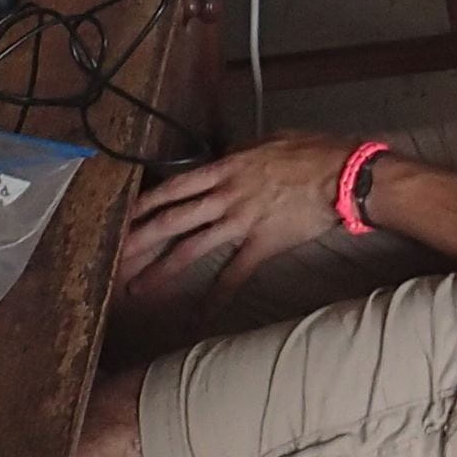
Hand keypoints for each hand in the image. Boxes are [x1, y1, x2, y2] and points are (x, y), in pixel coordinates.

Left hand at [118, 132, 352, 289]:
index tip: (123, 216)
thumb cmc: (312, 152)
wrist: (343, 176)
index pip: (174, 187)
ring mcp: (241, 222)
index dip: (145, 203)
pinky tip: (198, 316)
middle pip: (172, 220)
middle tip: (114, 257)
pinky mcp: (261, 245)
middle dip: (139, 240)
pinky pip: (233, 275)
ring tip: (138, 288)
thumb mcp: (270, 140)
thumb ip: (242, 153)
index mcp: (225, 169)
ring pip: (192, 249)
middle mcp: (225, 197)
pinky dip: (215, 298)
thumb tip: (227, 157)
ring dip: (162, 269)